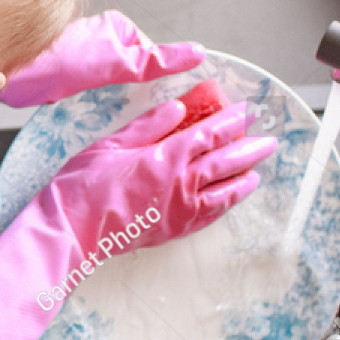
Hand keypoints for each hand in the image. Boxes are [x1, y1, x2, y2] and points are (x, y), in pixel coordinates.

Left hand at [0, 11, 203, 106]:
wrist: (11, 74)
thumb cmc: (59, 60)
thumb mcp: (116, 62)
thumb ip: (156, 61)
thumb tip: (197, 52)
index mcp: (120, 28)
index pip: (154, 62)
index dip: (158, 85)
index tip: (162, 105)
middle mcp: (105, 40)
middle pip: (136, 78)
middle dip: (135, 97)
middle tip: (130, 113)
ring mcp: (89, 61)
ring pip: (116, 90)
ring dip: (114, 106)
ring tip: (109, 116)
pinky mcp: (73, 80)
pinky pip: (96, 98)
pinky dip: (97, 110)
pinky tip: (92, 118)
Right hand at [0, 100, 276, 339]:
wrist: (72, 229)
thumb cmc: (84, 185)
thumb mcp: (112, 143)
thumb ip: (149, 125)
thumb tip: (178, 108)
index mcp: (165, 158)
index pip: (208, 134)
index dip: (230, 121)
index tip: (245, 111)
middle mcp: (180, 185)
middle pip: (225, 162)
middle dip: (249, 148)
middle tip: (267, 139)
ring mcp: (180, 211)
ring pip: (224, 191)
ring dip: (244, 178)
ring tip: (257, 169)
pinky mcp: (174, 230)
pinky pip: (211, 215)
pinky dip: (227, 204)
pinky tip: (232, 197)